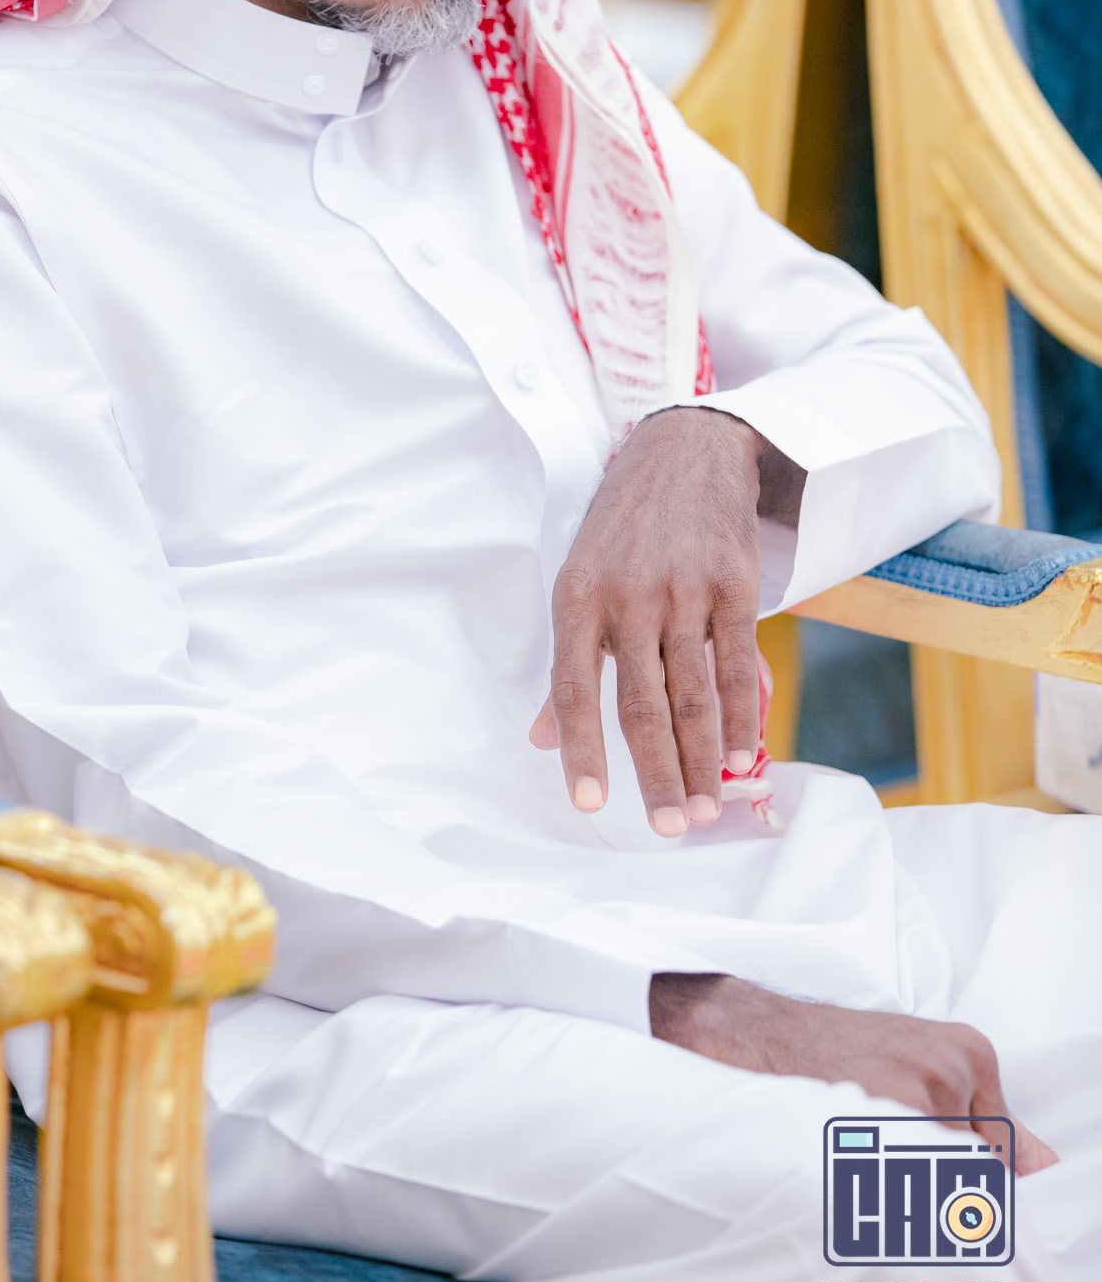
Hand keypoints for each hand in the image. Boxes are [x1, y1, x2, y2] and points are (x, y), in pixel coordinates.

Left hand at [530, 406, 802, 836]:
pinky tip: (740, 757)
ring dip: (701, 760)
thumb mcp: (579, 580)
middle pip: (642, 704)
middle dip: (656, 774)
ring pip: (692, 694)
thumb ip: (568, 663)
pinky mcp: (733, 585)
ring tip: (704, 808)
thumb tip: (542, 739)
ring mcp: (683, 590)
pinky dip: (740, 717)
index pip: (575, 688)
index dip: (581, 749)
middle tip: (669, 829)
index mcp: (577, 598)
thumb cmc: (622, 529)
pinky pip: (736, 664)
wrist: (685, 451)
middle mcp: (627, 597)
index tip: (588, 804)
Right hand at [650, 973, 1058, 1174]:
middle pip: (970, 1166)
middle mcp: (954, 1069)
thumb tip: (1045, 1165)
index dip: (950, 1167)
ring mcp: (922, 1092)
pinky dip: (877, 1182)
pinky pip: (905, 1183)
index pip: (999, 1150)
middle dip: (922, 1171)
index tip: (910, 1158)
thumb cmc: (840, 1053)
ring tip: (854, 1136)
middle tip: (872, 1141)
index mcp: (971, 1053)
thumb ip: (986, 1119)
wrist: (763, 1032)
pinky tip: (844, 1146)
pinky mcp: (888, 1115)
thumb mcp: (922, 1064)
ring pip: (936, 1179)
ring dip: (897, 1179)